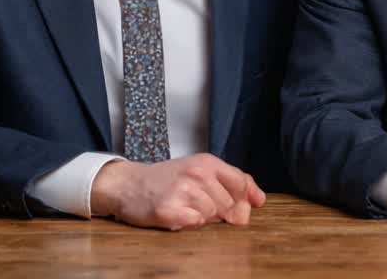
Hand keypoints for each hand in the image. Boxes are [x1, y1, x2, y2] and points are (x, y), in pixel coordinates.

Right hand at [90, 153, 265, 229]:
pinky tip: (180, 214)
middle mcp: (196, 174)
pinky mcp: (168, 210)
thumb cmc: (167, 179)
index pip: (241, 183)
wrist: (128, 184)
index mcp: (207, 162)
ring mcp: (182, 192)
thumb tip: (258, 201)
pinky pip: (195, 223)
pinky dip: (190, 222)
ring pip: (213, 215)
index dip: (246, 199)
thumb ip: (231, 181)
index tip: (245, 208)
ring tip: (187, 207)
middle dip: (221, 211)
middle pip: (229, 204)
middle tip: (200, 204)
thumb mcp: (200, 170)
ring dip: (203, 217)